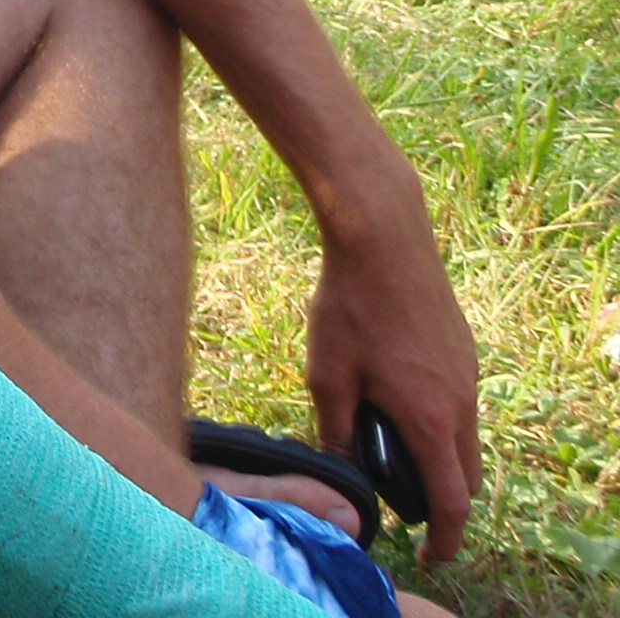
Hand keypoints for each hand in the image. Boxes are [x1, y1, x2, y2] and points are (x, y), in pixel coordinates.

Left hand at [307, 215, 481, 562]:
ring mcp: (468, 374)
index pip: (452, 500)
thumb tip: (341, 468)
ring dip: (443, 459)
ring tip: (400, 456)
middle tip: (411, 510)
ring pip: (467, 438)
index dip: (445, 537)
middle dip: (446, 503)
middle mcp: (461, 402)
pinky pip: (462, 403)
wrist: (384, 239)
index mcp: (430, 418)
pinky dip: (443, 422)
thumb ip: (336, 429)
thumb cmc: (350, 306)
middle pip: (468, 475)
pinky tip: (403, 404)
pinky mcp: (463, 350)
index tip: (431, 557)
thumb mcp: (328, 374)